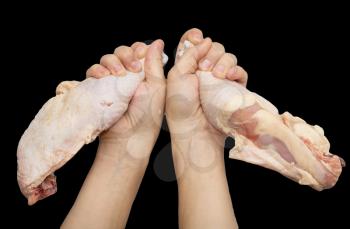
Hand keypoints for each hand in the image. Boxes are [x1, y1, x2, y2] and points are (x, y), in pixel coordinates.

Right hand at [86, 40, 165, 160]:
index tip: (141, 56)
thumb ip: (155, 63)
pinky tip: (103, 76)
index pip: (138, 51)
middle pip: (121, 52)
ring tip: (118, 74)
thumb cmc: (147, 115)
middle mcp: (127, 76)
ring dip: (111, 61)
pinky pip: (92, 71)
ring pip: (107, 59)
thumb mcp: (157, 87)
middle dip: (125, 55)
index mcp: (144, 74)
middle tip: (132, 68)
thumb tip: (158, 42)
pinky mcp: (98, 88)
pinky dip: (96, 70)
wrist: (129, 136)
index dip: (138, 50)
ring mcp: (112, 82)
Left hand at [166, 28, 247, 166]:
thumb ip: (189, 54)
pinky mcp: (233, 90)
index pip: (197, 45)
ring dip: (223, 62)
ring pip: (228, 58)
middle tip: (205, 69)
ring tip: (217, 75)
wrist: (195, 130)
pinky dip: (236, 70)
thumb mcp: (176, 76)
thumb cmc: (181, 106)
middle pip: (215, 49)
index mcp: (189, 67)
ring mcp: (220, 81)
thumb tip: (204, 40)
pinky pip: (240, 73)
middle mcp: (205, 72)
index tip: (197, 38)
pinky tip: (229, 76)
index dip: (197, 38)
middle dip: (211, 54)